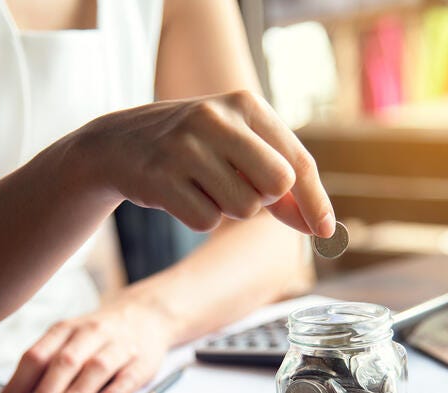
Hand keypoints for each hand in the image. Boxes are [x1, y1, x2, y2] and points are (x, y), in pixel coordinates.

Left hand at [0, 298, 171, 392]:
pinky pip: (128, 377)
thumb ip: (47, 367)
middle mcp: (91, 333)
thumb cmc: (98, 336)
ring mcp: (119, 345)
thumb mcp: (70, 340)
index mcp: (66, 330)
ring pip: (95, 368)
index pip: (36, 356)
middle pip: (65, 362)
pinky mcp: (143, 360)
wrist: (148, 313)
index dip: (17, 385)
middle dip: (44, 392)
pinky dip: (114, 392)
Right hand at [70, 90, 335, 237]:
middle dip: (265, 200)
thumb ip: (279, 181)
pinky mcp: (160, 177)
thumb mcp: (238, 147)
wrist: (120, 143)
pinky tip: (181, 193)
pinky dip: (199, 216)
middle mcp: (217, 118)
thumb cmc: (194, 147)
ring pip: (242, 208)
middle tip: (238, 186)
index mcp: (246, 104)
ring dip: (228, 208)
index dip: (316, 201)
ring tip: (203, 184)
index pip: (298, 162)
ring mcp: (185, 147)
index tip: (327, 232)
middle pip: (277, 185)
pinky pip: (206, 221)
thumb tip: (320, 227)